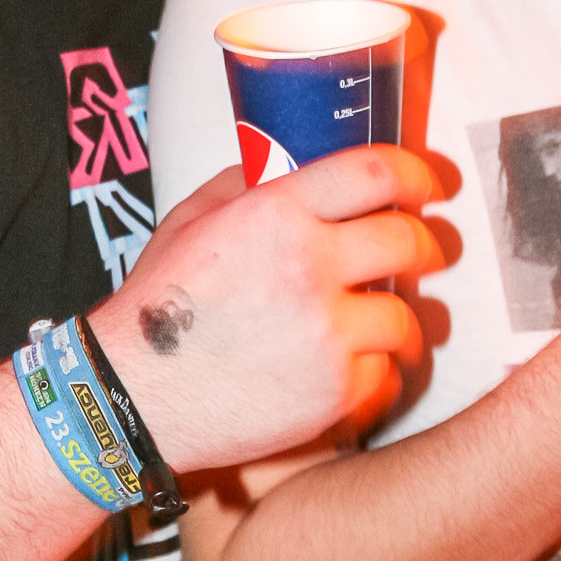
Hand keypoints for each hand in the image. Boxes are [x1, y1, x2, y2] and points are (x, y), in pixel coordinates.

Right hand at [91, 147, 442, 472]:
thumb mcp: (192, 220)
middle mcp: (308, 266)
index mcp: (276, 213)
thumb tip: (295, 163)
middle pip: (409, 240)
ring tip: (383, 328)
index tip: (429, 185)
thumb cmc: (158, 309)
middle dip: (427, 246)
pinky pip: (386, 375)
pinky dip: (375, 376)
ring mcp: (326, 332)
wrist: (132, 396)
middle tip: (423, 254)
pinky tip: (352, 373)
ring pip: (406, 316)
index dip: (416, 173)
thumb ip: (248, 185)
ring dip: (400, 321)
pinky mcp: (334, 391)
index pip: (375, 172)